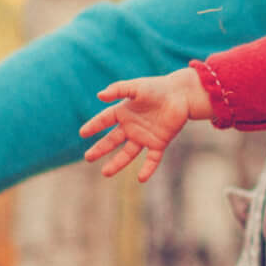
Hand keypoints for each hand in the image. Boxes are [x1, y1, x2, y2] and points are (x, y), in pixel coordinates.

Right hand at [79, 69, 211, 182]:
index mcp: (123, 112)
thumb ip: (119, 90)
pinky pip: (152, 158)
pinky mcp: (159, 142)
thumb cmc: (158, 88)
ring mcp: (144, 136)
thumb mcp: (137, 87)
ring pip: (128, 153)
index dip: (94, 126)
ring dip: (117, 163)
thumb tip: (99, 95)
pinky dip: (148, 168)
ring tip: (105, 173)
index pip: (104, 120)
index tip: (83, 133)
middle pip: (112, 140)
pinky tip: (141, 179)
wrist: (182, 94)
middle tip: (88, 157)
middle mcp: (131, 126)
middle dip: (100, 149)